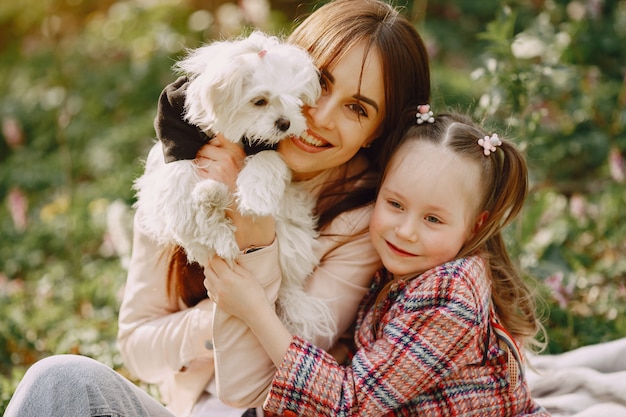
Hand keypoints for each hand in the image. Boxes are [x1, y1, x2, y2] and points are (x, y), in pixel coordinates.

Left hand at [195, 135, 275, 250]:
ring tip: (213, 176)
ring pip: (199, 158)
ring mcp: (218, 168)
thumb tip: (214, 138)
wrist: (246, 213)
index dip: (213, 139)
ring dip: (202, 165)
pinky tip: (211, 183)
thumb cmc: (245, 188)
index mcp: (239, 152)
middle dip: (206, 155)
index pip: (219, 134)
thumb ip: (232, 151)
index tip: (212, 143)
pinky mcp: (210, 179)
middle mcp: (229, 157)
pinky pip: (198, 171)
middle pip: (205, 146)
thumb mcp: (244, 165)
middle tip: (214, 167)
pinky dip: (200, 175)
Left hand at [203, 257, 268, 322]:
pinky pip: (209, 290)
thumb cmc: (255, 292)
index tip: (222, 255)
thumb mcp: (247, 275)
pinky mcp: (217, 302)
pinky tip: (222, 285)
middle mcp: (218, 287)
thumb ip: (235, 266)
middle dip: (212, 264)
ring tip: (221, 274)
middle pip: (207, 270)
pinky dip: (212, 285)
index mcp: (227, 278)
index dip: (217, 256)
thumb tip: (226, 258)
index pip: (214, 261)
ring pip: (206, 280)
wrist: (255, 312)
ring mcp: (217, 296)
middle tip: (221, 263)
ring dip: (211, 275)